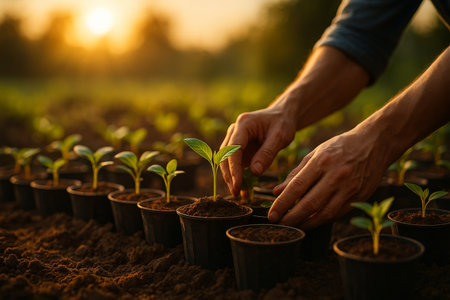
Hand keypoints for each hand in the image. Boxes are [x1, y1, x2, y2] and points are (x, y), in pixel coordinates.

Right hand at [220, 105, 296, 195]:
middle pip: (225, 155)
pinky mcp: (239, 148)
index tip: (238, 184)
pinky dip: (237, 175)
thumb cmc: (282, 123)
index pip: (233, 148)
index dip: (234, 168)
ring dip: (231, 177)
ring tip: (239, 193)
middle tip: (236, 192)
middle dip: (229, 175)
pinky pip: (235, 163)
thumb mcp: (280, 137)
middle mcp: (234, 130)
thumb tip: (255, 172)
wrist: (282, 115)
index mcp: (244, 124)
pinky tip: (243, 189)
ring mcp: (235, 139)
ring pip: (226, 160)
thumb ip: (267, 154)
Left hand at [269, 128, 387, 229]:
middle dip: (291, 218)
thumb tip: (277, 191)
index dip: (282, 203)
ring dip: (306, 223)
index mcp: (322, 161)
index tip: (272, 214)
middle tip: (278, 225)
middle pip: (310, 204)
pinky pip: (338, 214)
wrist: (375, 144)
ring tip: (293, 227)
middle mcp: (336, 176)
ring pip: (324, 214)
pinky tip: (311, 222)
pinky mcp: (360, 197)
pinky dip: (323, 220)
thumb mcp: (316, 153)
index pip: (297, 187)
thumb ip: (296, 173)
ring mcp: (350, 188)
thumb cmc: (340, 147)